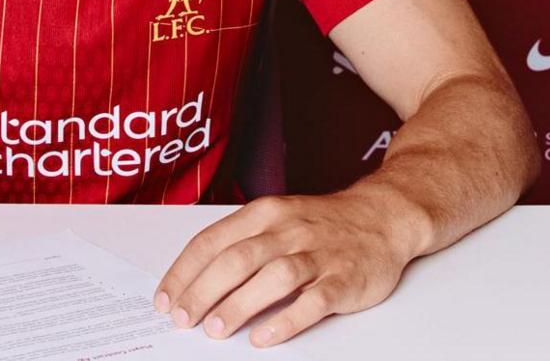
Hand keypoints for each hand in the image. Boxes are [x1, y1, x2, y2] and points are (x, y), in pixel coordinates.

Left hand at [152, 187, 427, 346]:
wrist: (384, 216)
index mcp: (265, 213)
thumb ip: (240, 243)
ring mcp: (318, 253)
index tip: (166, 299)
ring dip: (239, 304)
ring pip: (273, 277)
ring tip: (216, 329)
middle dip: (203, 291)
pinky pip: (313, 301)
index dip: (184, 272)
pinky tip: (264, 337)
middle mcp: (289, 230)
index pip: (213, 241)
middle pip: (237, 259)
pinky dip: (286, 320)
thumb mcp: (277, 218)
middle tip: (183, 318)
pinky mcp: (345, 279)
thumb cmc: (321, 224)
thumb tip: (193, 282)